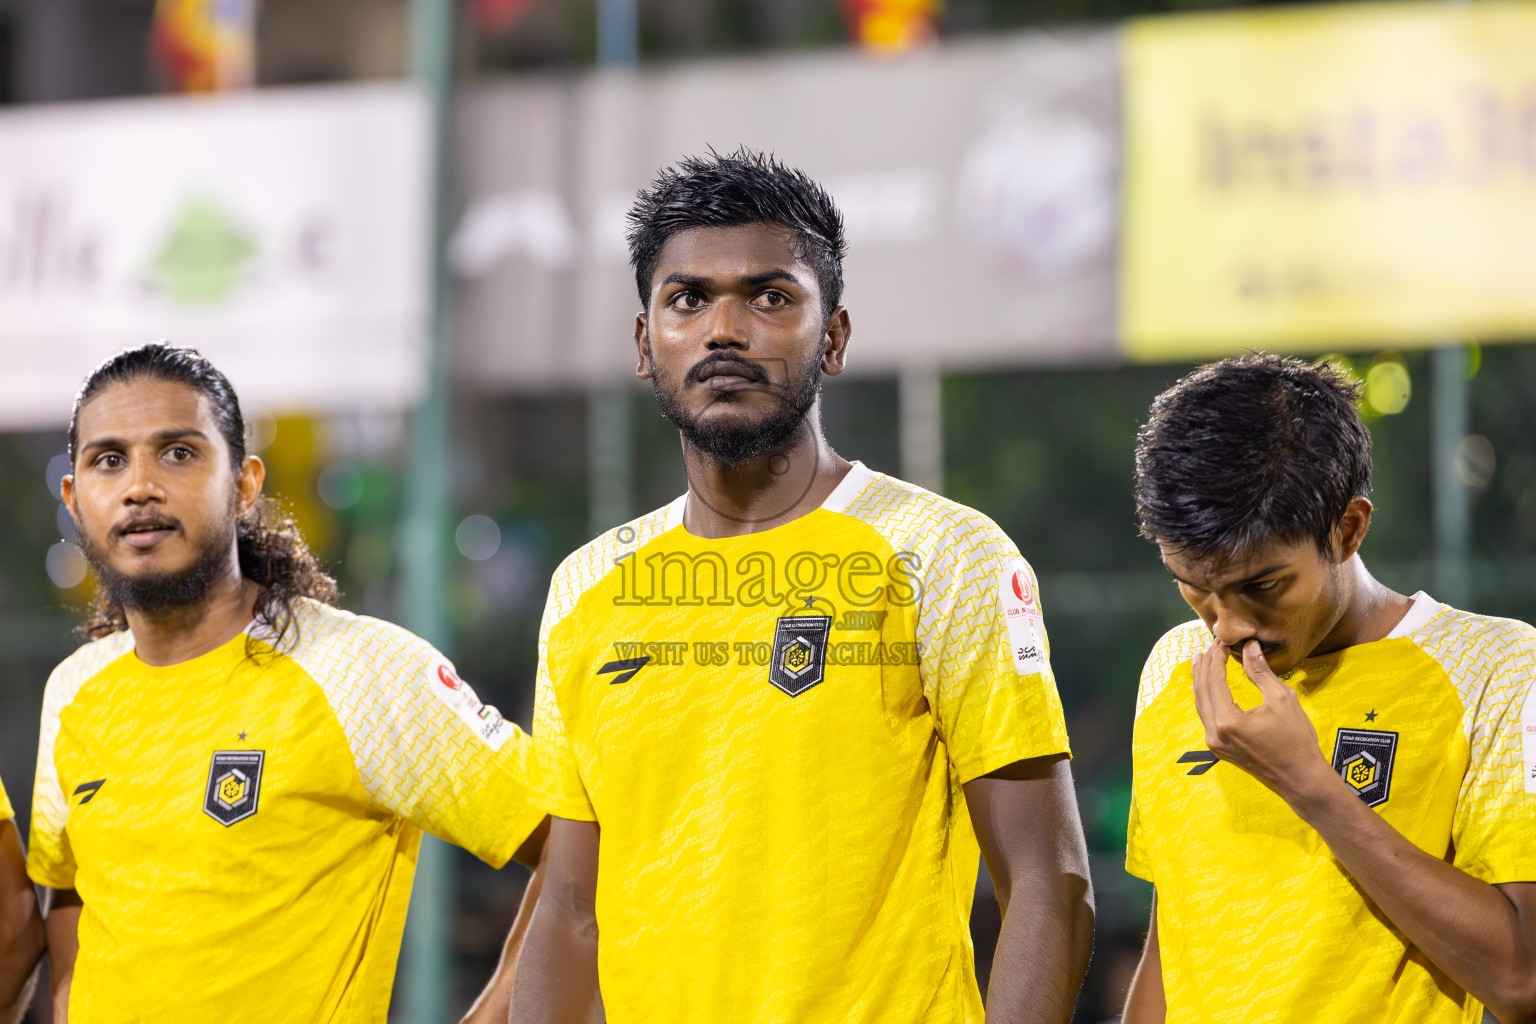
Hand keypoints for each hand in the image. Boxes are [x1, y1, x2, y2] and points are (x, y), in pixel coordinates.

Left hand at [1190, 639, 1336, 806]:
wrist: (1301, 780)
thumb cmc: (1297, 741)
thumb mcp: (1282, 699)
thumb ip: (1260, 671)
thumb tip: (1249, 646)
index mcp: (1227, 721)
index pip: (1214, 680)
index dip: (1217, 657)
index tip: (1223, 641)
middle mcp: (1214, 733)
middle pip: (1202, 691)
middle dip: (1205, 665)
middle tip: (1211, 645)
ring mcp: (1215, 743)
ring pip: (1201, 704)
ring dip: (1202, 680)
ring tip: (1202, 660)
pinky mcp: (1220, 748)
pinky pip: (1206, 717)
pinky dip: (1207, 698)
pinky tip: (1208, 687)